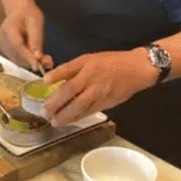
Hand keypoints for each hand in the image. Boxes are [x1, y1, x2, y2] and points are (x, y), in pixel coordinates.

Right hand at [0, 0, 52, 71]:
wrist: (18, 9)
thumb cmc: (28, 13)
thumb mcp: (36, 22)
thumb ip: (36, 39)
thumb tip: (37, 57)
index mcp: (8, 30)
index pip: (18, 46)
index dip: (28, 57)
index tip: (38, 66)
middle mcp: (2, 39)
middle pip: (17, 56)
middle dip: (33, 61)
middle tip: (49, 62)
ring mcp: (2, 45)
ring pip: (18, 60)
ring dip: (31, 62)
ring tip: (46, 60)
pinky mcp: (5, 49)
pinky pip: (17, 58)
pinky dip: (27, 60)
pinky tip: (37, 57)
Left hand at [41, 48, 156, 125]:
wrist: (137, 69)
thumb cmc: (112, 62)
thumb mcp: (91, 58)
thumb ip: (74, 69)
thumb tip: (56, 79)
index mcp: (88, 64)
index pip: (69, 69)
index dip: (56, 75)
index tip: (44, 82)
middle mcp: (92, 77)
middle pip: (71, 90)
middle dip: (56, 103)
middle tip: (44, 111)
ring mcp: (99, 92)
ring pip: (80, 105)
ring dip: (66, 115)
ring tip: (54, 121)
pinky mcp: (106, 103)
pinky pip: (89, 112)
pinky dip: (78, 118)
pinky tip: (68, 121)